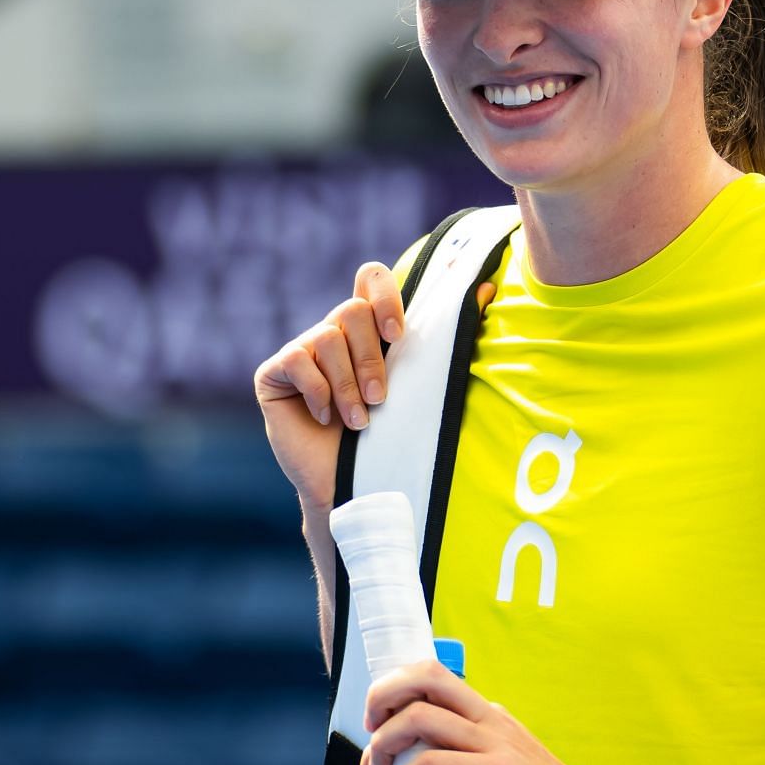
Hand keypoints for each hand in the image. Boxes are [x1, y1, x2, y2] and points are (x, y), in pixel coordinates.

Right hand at [253, 266, 497, 510]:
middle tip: (380, 400)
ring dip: (348, 385)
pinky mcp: (273, 373)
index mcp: (367, 329)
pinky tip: (325, 418)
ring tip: (358, 422)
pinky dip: (318, 392)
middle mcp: (332, 332)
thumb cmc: (389, 438)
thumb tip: (491, 288)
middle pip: (352, 310)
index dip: (384, 296)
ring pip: (326, 336)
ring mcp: (300, 350)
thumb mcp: (418, 384)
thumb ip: (443, 339)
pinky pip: (297, 359)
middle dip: (372, 360)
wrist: (352, 487)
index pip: (370, 277)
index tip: (398, 336)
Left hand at [357, 661, 636, 764]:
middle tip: (368, 738)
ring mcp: (496, 744)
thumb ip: (474, 761)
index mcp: (491, 717)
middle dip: (379, 698)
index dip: (394, 690)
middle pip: (423, 675)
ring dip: (381, 746)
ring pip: (419, 717)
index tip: (376, 726)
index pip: (433, 676)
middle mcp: (491, 719)